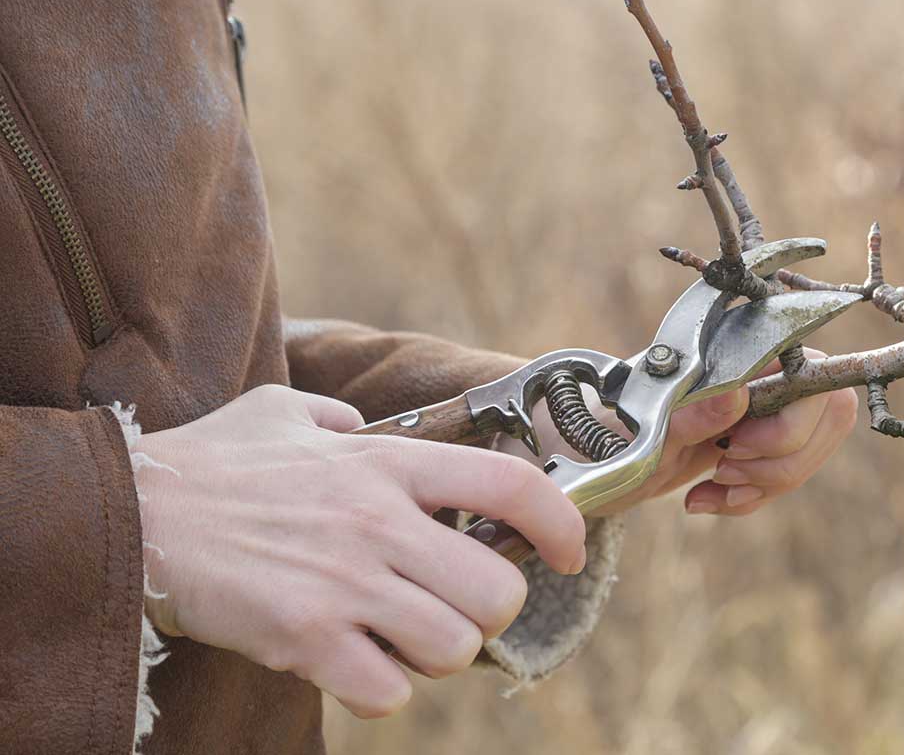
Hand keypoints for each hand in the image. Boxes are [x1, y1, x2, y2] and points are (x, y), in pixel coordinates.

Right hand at [133, 384, 585, 718]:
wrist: (133, 514)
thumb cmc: (210, 463)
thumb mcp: (283, 412)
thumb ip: (338, 416)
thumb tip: (359, 421)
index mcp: (386, 462)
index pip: (512, 486)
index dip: (562, 524)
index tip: (570, 552)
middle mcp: (379, 521)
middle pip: (498, 592)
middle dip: (489, 612)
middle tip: (455, 608)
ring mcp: (345, 583)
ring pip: (452, 647)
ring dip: (433, 654)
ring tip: (395, 636)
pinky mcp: (306, 639)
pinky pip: (388, 691)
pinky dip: (380, 688)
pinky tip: (350, 661)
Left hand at [593, 348, 859, 515]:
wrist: (587, 455)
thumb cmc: (610, 429)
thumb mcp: (643, 430)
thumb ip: (690, 413)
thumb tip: (738, 394)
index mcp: (737, 346)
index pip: (812, 367)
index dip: (794, 417)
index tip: (737, 444)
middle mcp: (762, 369)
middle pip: (828, 411)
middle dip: (782, 456)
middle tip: (724, 468)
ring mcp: (764, 405)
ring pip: (811, 448)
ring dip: (767, 482)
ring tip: (712, 488)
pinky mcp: (757, 441)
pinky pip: (785, 474)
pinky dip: (750, 498)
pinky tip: (705, 501)